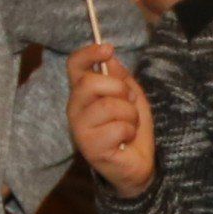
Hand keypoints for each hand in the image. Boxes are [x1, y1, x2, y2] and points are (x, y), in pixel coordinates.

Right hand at [66, 44, 154, 192]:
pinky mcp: (90, 148)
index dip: (88, 54)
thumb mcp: (131, 98)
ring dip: (129, 114)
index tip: (107, 49)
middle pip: (90, 82)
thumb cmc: (131, 128)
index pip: (75, 67)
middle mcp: (75, 109)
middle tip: (129, 102)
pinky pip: (118, 128)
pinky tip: (126, 140)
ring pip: (109, 106)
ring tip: (129, 125)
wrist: (138, 163)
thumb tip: (111, 58)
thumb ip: (121, 78)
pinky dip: (130, 132)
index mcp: (82, 93)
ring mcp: (80, 129)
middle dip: (119, 89)